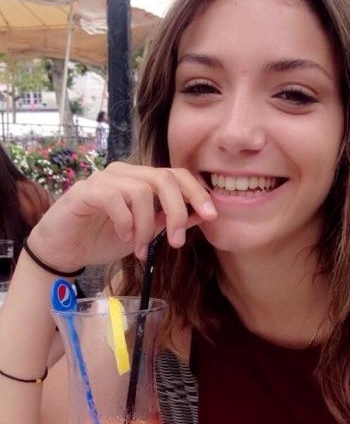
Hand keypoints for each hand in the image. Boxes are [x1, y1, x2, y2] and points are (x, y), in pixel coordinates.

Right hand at [27, 162, 217, 269]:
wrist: (65, 249)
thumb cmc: (103, 238)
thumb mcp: (145, 233)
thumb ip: (168, 222)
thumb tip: (201, 215)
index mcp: (142, 180)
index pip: (177, 174)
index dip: (197, 192)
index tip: (211, 216)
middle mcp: (125, 173)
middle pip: (164, 179)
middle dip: (177, 211)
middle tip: (176, 242)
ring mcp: (105, 179)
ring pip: (141, 191)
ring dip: (146, 226)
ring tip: (141, 249)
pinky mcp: (86, 191)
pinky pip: (114, 198)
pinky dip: (125, 222)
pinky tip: (123, 237)